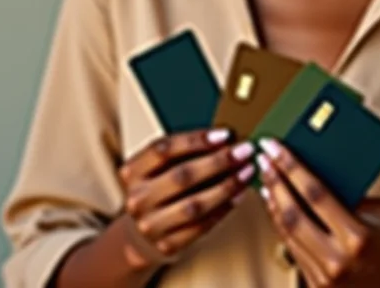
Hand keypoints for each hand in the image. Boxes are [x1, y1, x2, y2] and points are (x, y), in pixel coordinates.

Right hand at [117, 129, 255, 269]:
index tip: (225, 134)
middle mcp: (138, 198)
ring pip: (194, 204)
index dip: (195, 140)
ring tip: (247, 171)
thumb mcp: (158, 167)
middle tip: (244, 151)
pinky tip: (239, 194)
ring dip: (226, 186)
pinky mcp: (168, 244)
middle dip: (218, 161)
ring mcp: (151, 225)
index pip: (163, 149)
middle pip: (182, 176)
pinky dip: (224, 208)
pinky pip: (201, 226)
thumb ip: (183, 151)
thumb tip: (225, 139)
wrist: (142, 232)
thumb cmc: (158, 187)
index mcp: (132, 171)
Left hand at [257, 139, 379, 287]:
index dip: (290, 166)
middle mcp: (337, 263)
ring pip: (287, 236)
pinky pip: (295, 254)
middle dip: (274, 182)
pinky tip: (278, 211)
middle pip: (292, 214)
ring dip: (273, 205)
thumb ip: (349, 197)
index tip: (275, 148)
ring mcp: (326, 282)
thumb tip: (314, 177)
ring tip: (266, 181)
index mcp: (356, 238)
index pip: (314, 193)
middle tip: (264, 160)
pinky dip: (284, 229)